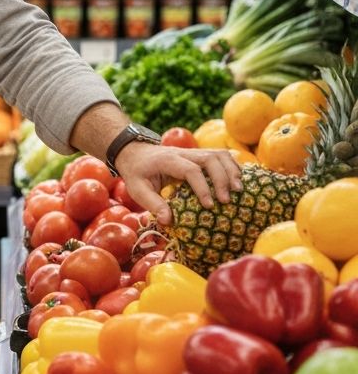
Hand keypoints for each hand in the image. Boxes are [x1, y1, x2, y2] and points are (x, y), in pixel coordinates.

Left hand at [115, 143, 241, 226]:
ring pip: (218, 153)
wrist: (134, 152)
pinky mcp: (199, 155)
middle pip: (209, 158)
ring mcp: (192, 152)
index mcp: (167, 161)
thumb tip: (169, 221)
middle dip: (222, 178)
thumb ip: (153, 204)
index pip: (190, 170)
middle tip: (227, 200)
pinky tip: (239, 180)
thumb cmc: (137, 173)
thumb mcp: (137, 189)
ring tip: (238, 190)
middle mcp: (182, 153)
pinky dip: (232, 166)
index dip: (202, 187)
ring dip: (231, 170)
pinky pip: (220, 155)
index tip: (209, 205)